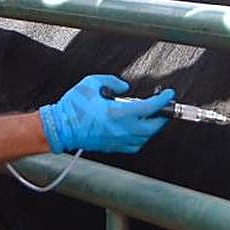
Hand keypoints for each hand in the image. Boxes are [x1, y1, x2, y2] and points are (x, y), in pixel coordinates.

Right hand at [39, 75, 174, 153]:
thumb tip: (124, 87)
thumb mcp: (91, 83)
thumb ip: (112, 81)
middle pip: (153, 127)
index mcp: (118, 113)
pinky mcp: (112, 147)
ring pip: (145, 138)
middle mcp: (122, 130)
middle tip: (163, 107)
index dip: (163, 100)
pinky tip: (138, 130)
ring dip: (152, 128)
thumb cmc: (73, 107)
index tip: (168, 94)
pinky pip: (135, 145)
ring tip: (151, 117)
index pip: (150, 108)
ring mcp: (118, 141)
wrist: (60, 127)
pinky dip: (142, 138)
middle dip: (162, 116)